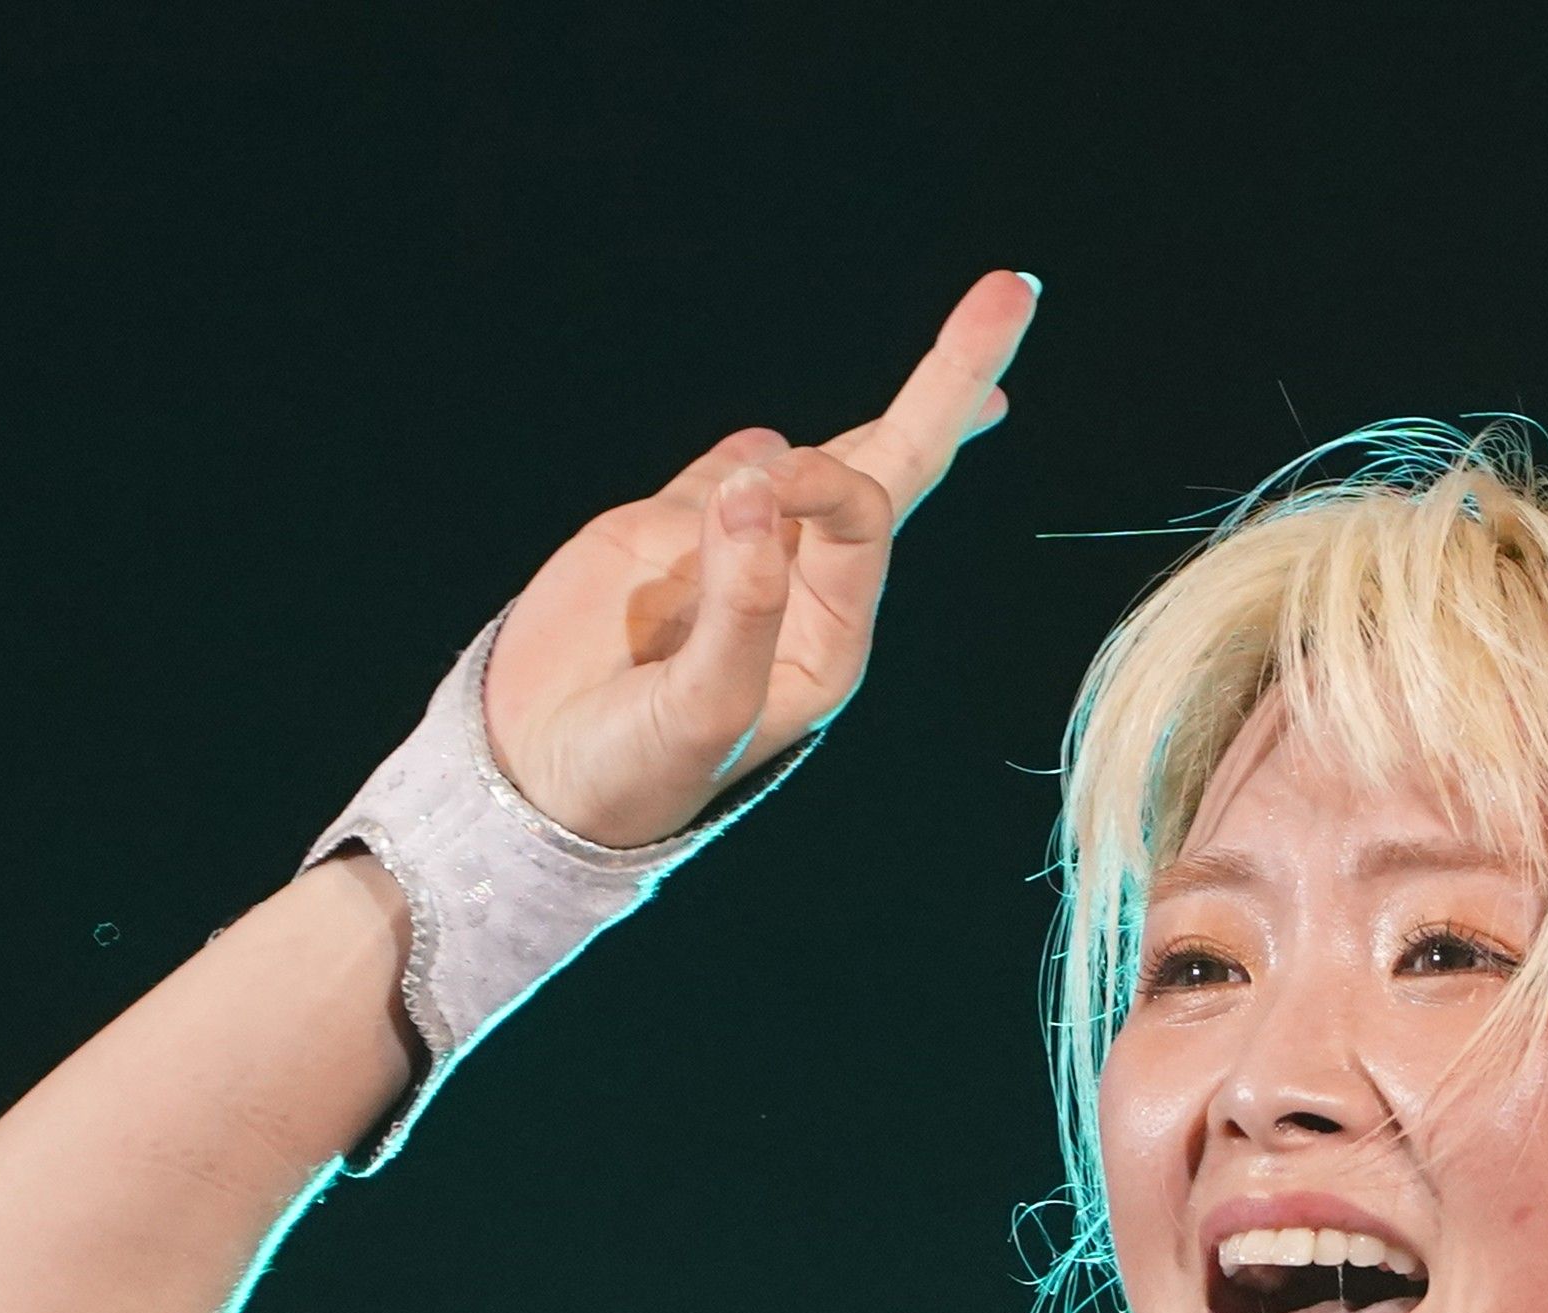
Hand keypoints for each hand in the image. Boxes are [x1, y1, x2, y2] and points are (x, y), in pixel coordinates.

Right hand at [480, 270, 1037, 848]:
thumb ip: (739, 612)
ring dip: (889, 418)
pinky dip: (754, 453)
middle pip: (893, 465)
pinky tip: (783, 449)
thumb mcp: (701, 712)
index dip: (822, 481)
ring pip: (815, 464)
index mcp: (830, 636)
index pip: (862, 519)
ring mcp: (732, 557)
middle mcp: (799, 588)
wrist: (533, 785)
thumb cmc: (634, 771)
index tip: (753, 487)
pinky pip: (723, 476)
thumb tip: (755, 485)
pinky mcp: (660, 539)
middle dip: (950, 382)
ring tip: (969, 362)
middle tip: (1014, 291)